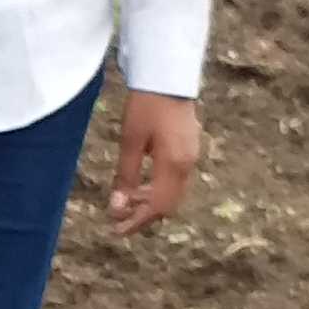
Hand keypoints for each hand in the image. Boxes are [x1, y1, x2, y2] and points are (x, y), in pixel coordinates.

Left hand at [106, 90, 201, 235]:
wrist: (168, 78)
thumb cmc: (146, 106)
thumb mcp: (130, 142)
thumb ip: (126, 176)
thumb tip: (117, 208)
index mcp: (173, 165)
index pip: (157, 206)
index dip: (137, 222)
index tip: (117, 230)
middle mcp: (187, 165)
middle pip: (169, 204)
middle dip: (144, 216)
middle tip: (119, 221)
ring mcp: (191, 156)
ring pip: (174, 193)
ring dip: (151, 203)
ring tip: (127, 202)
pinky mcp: (190, 148)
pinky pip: (177, 180)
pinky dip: (159, 189)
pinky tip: (141, 184)